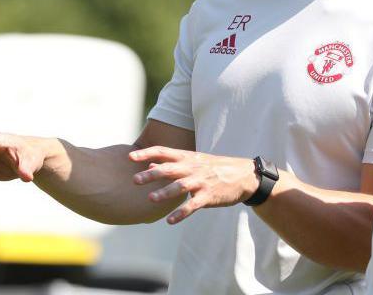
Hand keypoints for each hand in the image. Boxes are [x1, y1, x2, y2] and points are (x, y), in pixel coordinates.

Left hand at [129, 146, 258, 223]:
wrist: (243, 175)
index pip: (164, 152)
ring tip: (151, 199)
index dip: (146, 153)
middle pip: (170, 169)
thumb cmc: (214, 168)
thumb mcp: (194, 161)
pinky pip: (194, 205)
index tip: (130, 157)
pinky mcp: (209, 196)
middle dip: (152, 174)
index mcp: (188, 157)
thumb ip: (172, 164)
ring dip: (166, 192)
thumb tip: (149, 165)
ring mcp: (202, 182)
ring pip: (181, 186)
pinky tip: (170, 221)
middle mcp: (193, 168)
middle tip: (135, 180)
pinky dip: (182, 213)